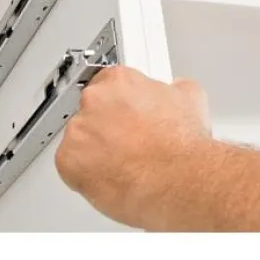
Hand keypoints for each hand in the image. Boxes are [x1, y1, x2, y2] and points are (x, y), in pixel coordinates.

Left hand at [54, 66, 212, 230]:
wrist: (179, 179)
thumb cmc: (183, 144)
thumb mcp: (190, 97)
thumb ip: (172, 89)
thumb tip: (174, 91)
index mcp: (120, 79)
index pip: (109, 83)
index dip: (121, 102)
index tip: (127, 113)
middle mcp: (95, 99)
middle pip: (92, 110)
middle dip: (109, 124)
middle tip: (130, 141)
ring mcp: (79, 130)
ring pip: (80, 138)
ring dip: (96, 149)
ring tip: (125, 163)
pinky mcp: (68, 161)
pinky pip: (70, 166)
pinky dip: (86, 173)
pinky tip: (112, 176)